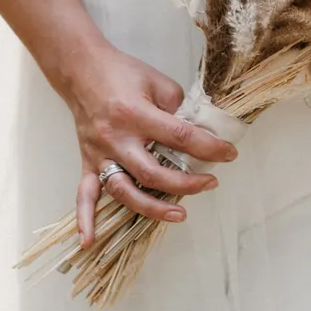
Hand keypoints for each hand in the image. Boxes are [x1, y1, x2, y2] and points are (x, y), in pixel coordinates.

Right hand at [61, 42, 238, 249]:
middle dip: (187, 183)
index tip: (229, 154)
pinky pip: (84, 195)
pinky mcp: (87, 161)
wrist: (80, 69)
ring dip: (152, 208)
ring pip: (125, 191)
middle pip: (154, 173)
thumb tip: (197, 131)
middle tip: (211, 182)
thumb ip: (178, 106)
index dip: (208, 148)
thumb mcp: (157, 81)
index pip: (179, 137)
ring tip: (180, 214)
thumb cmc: (121, 72)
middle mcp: (116, 138)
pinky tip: (88, 241)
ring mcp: (99, 154)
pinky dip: (85, 220)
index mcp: (136, 114)